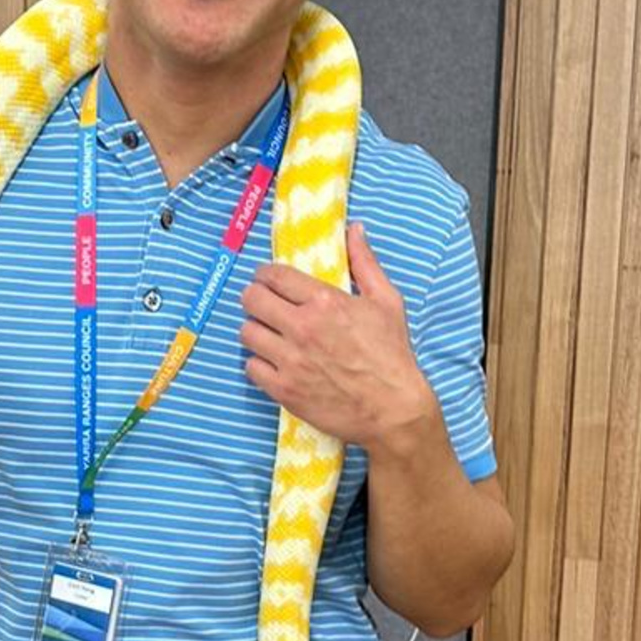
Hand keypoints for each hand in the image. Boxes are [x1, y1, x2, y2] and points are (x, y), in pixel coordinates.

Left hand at [238, 223, 436, 452]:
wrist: (393, 410)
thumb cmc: (392, 355)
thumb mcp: (386, 302)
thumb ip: (365, 263)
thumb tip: (354, 230)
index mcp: (324, 301)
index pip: (273, 276)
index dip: (265, 274)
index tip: (267, 279)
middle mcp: (302, 328)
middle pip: (251, 299)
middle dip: (254, 297)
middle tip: (264, 304)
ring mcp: (290, 360)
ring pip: (247, 333)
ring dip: (256, 330)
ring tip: (269, 334)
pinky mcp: (284, 390)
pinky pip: (251, 367)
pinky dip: (259, 363)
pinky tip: (274, 362)